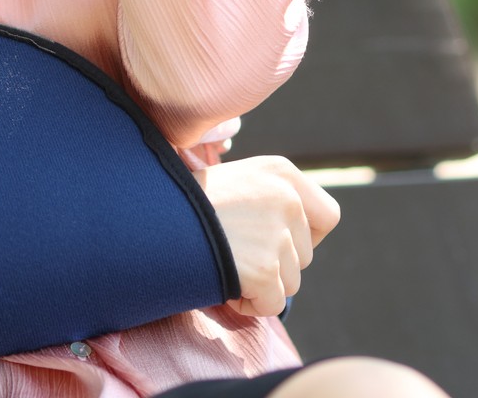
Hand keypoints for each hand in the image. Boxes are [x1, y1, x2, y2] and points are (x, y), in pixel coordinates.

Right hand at [196, 156, 341, 316]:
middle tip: (234, 253)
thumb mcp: (236, 180)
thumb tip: (289, 236)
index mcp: (283, 173)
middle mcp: (288, 200)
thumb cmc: (185, 201)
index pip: (328, 215)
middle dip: (274, 264)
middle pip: (305, 256)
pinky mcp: (265, 269)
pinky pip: (272, 304)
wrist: (148, 216)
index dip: (306, 236)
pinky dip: (248, 303)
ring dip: (260, 284)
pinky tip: (222, 283)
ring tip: (223, 263)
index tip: (277, 240)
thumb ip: (269, 200)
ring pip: (290, 282)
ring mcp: (278, 235)